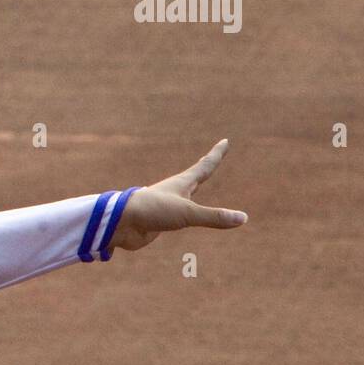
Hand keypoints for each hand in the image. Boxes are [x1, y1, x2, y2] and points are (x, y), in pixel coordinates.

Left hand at [106, 139, 247, 252]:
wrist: (120, 223)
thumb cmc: (152, 210)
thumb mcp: (187, 213)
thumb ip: (214, 217)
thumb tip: (243, 218)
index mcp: (182, 183)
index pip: (204, 165)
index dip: (216, 154)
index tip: (225, 141)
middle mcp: (174, 192)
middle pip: (193, 178)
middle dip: (203, 169)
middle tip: (211, 160)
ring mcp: (164, 206)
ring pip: (183, 197)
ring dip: (190, 191)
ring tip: (193, 186)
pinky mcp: (157, 221)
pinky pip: (173, 217)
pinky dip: (180, 214)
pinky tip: (174, 215)